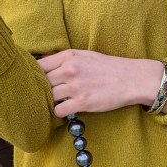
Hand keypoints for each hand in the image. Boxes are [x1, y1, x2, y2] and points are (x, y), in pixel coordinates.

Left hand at [37, 50, 166, 118]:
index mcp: (69, 56)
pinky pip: (58, 110)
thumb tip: (42, 62)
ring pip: (49, 97)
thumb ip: (64, 59)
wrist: (131, 79)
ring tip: (60, 101)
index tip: (36, 80)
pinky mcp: (82, 102)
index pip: (39, 65)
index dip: (35, 74)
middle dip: (43, 89)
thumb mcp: (85, 55)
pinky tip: (67, 109)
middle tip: (48, 93)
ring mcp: (75, 87)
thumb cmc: (108, 67)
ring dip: (52, 101)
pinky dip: (60, 112)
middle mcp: (70, 70)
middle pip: (42, 82)